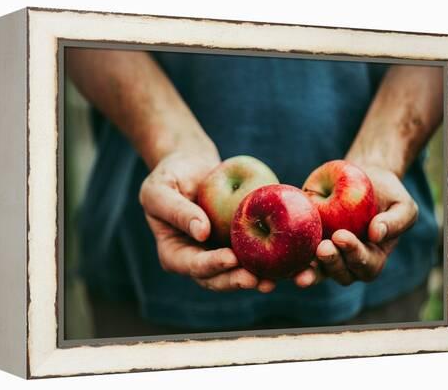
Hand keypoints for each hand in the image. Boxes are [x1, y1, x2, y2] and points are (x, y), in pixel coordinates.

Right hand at [139, 152, 275, 292]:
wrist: (191, 166)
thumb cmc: (169, 176)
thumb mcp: (160, 190)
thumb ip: (176, 211)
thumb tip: (201, 232)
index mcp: (174, 254)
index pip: (192, 265)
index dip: (211, 265)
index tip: (230, 258)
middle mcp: (197, 260)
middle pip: (217, 278)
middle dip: (237, 280)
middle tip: (257, 280)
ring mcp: (219, 254)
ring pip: (238, 273)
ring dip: (257, 279)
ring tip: (275, 280)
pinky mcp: (238, 245)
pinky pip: (254, 255)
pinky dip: (270, 261)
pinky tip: (287, 261)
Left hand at [294, 165, 417, 287]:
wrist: (362, 178)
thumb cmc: (386, 194)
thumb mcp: (402, 205)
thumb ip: (396, 221)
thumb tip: (377, 235)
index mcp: (373, 257)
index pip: (366, 264)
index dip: (354, 254)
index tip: (342, 236)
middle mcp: (349, 262)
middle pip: (341, 274)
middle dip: (332, 263)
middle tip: (323, 248)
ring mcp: (328, 256)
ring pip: (319, 272)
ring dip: (310, 272)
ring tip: (302, 266)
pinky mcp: (308, 244)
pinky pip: (299, 258)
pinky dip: (292, 261)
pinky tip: (284, 258)